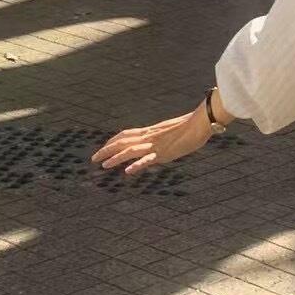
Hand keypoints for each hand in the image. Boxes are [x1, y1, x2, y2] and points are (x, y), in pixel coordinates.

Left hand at [91, 105, 212, 176]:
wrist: (201, 122)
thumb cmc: (191, 125)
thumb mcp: (172, 130)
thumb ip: (164, 135)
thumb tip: (164, 140)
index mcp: (151, 131)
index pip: (126, 134)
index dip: (113, 140)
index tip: (104, 147)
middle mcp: (150, 137)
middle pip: (122, 142)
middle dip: (106, 150)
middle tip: (94, 159)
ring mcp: (156, 145)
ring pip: (130, 150)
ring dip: (115, 158)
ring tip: (103, 166)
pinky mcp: (164, 153)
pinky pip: (147, 159)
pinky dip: (137, 165)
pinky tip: (128, 172)